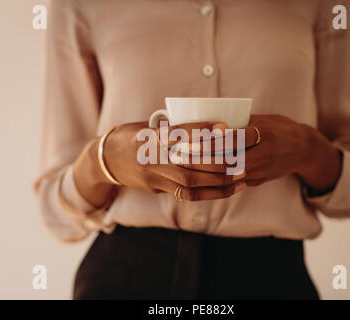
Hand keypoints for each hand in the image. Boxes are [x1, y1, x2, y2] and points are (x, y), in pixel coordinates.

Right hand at [73, 121, 246, 206]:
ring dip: (219, 183)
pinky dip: (208, 194)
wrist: (106, 159)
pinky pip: (186, 194)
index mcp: (153, 136)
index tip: (225, 128)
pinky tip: (226, 191)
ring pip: (190, 182)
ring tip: (241, 179)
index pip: (180, 132)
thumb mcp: (149, 126)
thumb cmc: (133, 136)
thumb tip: (211, 129)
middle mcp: (154, 156)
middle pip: (189, 162)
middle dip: (219, 164)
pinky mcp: (157, 187)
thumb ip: (175, 129)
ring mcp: (155, 174)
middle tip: (242, 162)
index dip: (203, 131)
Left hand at [176, 114, 341, 191]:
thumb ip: (237, 122)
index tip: (189, 140)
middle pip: (228, 161)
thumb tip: (206, 118)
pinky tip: (198, 180)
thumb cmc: (278, 128)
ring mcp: (261, 171)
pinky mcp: (257, 181)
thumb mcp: (261, 119)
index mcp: (263, 133)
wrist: (303, 149)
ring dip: (205, 175)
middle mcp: (263, 154)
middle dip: (202, 161)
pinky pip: (233, 184)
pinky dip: (215, 183)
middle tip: (179, 157)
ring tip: (184, 169)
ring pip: (228, 177)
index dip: (210, 141)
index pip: (232, 139)